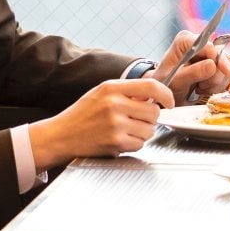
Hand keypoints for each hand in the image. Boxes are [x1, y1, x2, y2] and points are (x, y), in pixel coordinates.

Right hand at [28, 78, 174, 170]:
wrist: (60, 135)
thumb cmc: (81, 115)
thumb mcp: (101, 93)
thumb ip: (126, 92)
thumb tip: (153, 96)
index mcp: (111, 87)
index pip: (151, 86)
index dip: (166, 94)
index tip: (169, 102)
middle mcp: (114, 103)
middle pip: (154, 111)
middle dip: (150, 118)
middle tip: (136, 120)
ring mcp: (115, 123)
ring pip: (150, 129)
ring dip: (142, 133)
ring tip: (124, 131)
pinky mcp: (115, 142)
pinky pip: (140, 144)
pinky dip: (133, 144)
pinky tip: (119, 140)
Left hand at [156, 28, 229, 102]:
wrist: (167, 93)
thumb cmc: (166, 84)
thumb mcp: (176, 81)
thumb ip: (193, 72)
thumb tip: (213, 64)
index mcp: (185, 41)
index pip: (209, 46)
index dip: (219, 59)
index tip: (227, 72)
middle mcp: (198, 43)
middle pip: (220, 57)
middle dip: (214, 76)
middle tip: (200, 87)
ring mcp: (207, 53)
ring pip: (224, 68)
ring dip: (214, 82)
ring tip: (199, 88)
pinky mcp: (214, 63)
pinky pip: (225, 75)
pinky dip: (216, 86)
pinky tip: (204, 88)